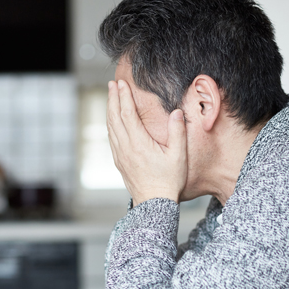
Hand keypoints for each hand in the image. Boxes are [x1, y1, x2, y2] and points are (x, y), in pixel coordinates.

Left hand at [107, 80, 187, 205]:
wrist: (154, 204)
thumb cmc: (168, 181)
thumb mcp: (178, 156)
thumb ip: (178, 132)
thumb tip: (177, 112)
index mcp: (139, 143)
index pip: (127, 114)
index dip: (124, 97)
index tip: (122, 83)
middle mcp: (126, 147)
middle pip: (114, 117)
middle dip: (112, 98)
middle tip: (111, 84)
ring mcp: (120, 155)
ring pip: (111, 127)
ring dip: (110, 110)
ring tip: (111, 97)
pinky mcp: (119, 161)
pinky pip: (111, 138)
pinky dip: (111, 124)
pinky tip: (113, 120)